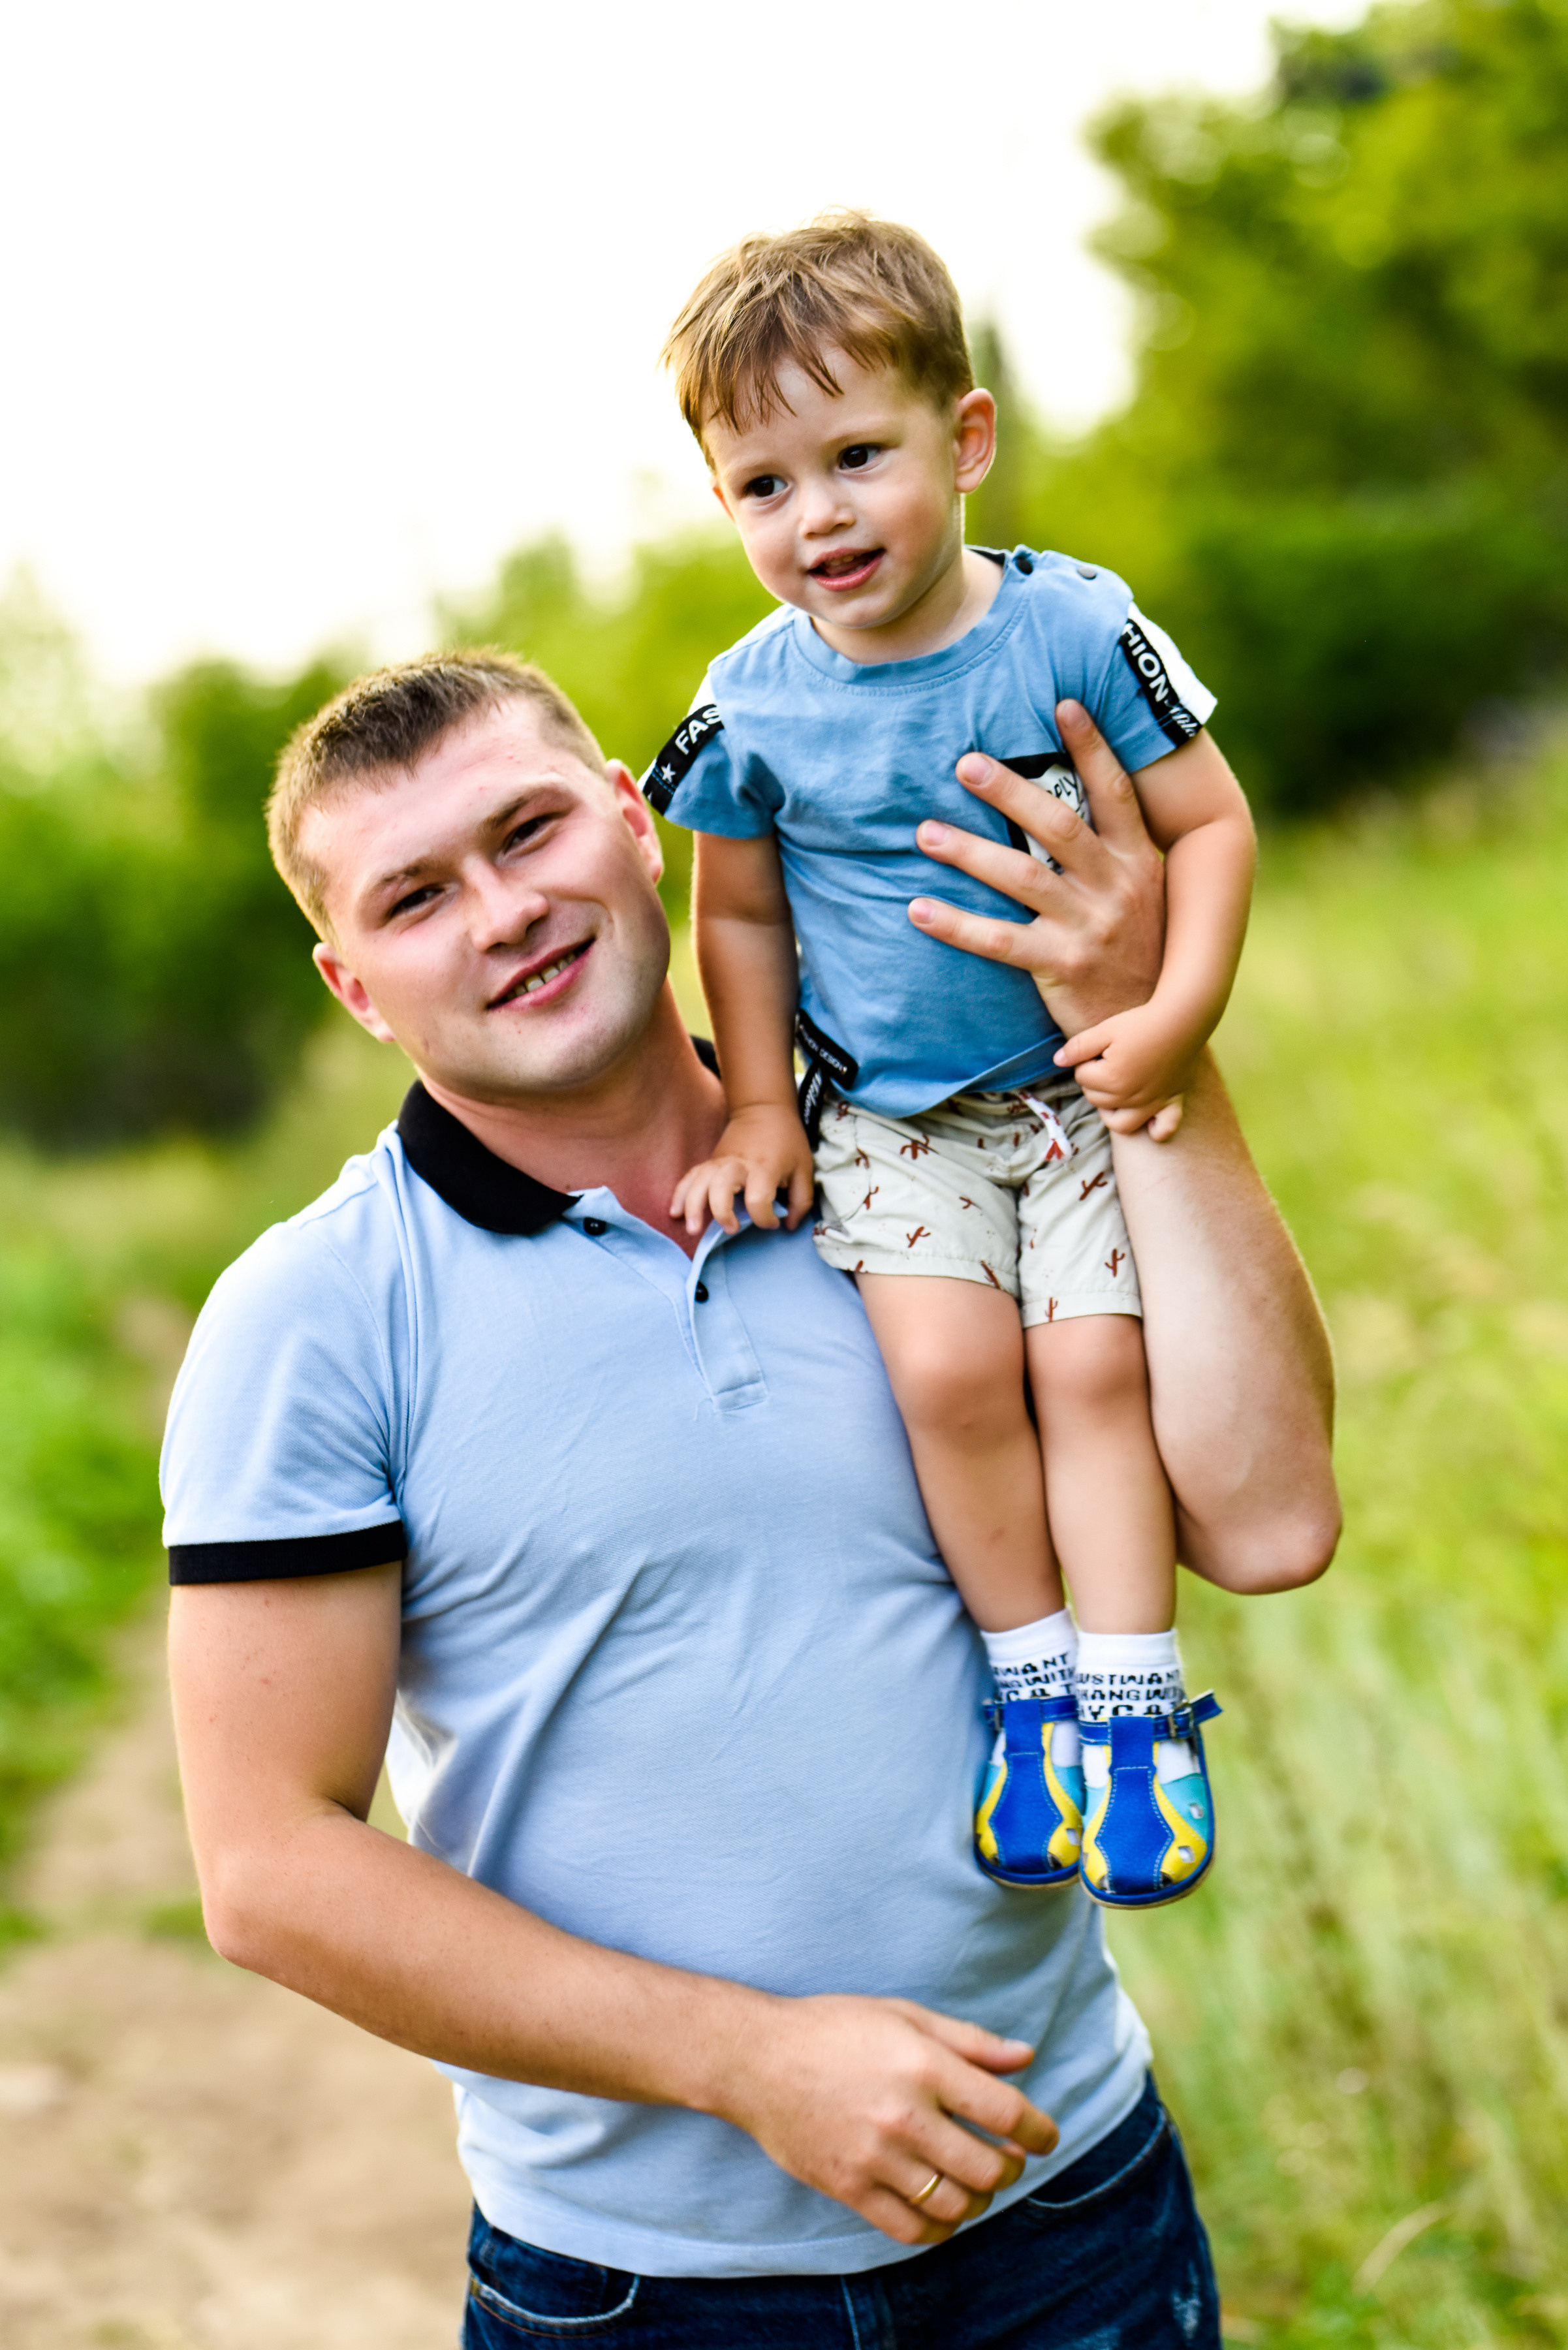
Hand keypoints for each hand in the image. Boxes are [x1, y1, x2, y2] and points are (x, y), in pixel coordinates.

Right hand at [669, 1102, 815, 1237]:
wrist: (764, 1108)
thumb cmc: (787, 1141)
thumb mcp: (805, 1169)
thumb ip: (802, 1201)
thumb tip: (789, 1226)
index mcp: (765, 1168)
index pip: (759, 1199)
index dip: (765, 1218)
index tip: (773, 1223)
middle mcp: (739, 1164)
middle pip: (721, 1186)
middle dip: (721, 1211)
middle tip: (730, 1229)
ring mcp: (720, 1161)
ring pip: (699, 1182)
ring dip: (693, 1206)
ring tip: (693, 1229)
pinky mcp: (710, 1161)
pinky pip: (690, 1177)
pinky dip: (680, 1194)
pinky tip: (675, 1212)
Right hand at [714, 1992, 1057, 2246]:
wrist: (756, 2059)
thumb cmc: (834, 2029)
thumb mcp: (904, 2016)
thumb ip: (969, 2041)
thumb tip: (1026, 2058)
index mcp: (923, 2065)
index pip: (1005, 2112)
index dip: (1039, 2130)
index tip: (1046, 2137)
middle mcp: (904, 2115)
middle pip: (988, 2168)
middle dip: (1011, 2167)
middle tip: (1008, 2157)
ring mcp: (874, 2157)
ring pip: (955, 2205)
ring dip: (978, 2200)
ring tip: (974, 2181)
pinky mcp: (848, 2188)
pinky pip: (912, 2230)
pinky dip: (940, 2228)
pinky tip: (943, 2209)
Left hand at [908, 701, 1165, 1037]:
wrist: (1153, 1028)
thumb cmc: (1139, 950)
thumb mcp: (1143, 892)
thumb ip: (1112, 849)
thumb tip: (1073, 796)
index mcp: (1137, 861)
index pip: (1115, 793)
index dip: (1092, 747)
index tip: (1064, 705)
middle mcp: (1117, 887)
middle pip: (1058, 825)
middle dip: (1010, 791)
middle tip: (966, 762)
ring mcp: (1089, 927)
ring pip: (1022, 878)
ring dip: (969, 852)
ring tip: (924, 833)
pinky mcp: (1063, 966)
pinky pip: (1000, 941)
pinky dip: (956, 925)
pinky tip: (918, 909)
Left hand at [1056, 1000, 1200, 1140]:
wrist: (1182, 1019)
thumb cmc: (1142, 1023)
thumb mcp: (1105, 1029)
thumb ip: (1078, 1047)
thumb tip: (1057, 1060)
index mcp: (1111, 1080)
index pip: (1082, 1077)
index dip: (1086, 1060)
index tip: (1100, 1047)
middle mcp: (1130, 1098)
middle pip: (1097, 1100)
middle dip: (1096, 1081)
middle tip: (1110, 1060)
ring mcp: (1152, 1104)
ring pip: (1120, 1124)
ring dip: (1111, 1110)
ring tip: (1115, 1090)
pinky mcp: (1171, 1102)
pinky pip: (1163, 1129)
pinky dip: (1155, 1130)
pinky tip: (1148, 1119)